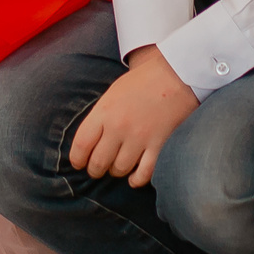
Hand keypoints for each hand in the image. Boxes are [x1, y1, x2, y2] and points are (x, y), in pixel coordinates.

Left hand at [69, 45, 200, 187]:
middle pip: (98, 162)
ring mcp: (140, 137)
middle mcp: (119, 126)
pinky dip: (136, 179)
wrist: (176, 73)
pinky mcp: (159, 144)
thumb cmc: (143, 81)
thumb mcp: (113, 93)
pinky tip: (134, 177)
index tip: (79, 163)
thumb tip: (89, 141)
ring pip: (120, 169)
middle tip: (98, 169)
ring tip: (118, 166)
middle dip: (95, 170)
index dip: (77, 159)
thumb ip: (100, 116)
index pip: (81, 145)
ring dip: (117, 171)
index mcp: (104, 111)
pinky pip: (144, 173)